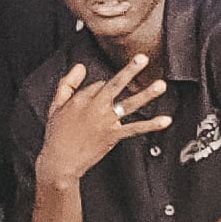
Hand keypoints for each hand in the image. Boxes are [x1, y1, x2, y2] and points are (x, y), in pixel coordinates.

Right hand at [37, 54, 170, 187]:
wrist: (60, 163)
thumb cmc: (57, 135)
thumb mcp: (56, 105)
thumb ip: (68, 84)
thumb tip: (80, 66)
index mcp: (80, 98)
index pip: (99, 84)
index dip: (103, 88)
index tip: (103, 93)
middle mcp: (95, 107)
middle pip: (115, 84)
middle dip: (130, 70)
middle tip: (143, 58)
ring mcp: (106, 121)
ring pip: (129, 104)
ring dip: (146, 94)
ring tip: (161, 85)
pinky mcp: (113, 136)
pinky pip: (135, 129)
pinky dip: (151, 125)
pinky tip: (165, 121)